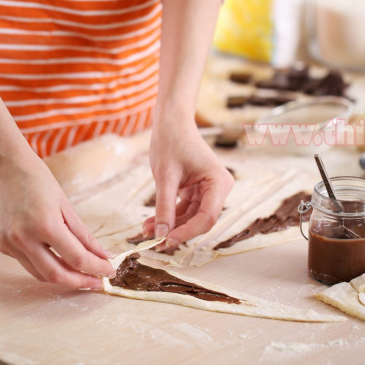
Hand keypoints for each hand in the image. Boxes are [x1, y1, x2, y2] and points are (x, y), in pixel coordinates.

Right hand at [0, 150, 113, 288]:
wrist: (3, 166)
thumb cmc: (36, 179)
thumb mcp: (65, 205)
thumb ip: (83, 235)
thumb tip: (102, 254)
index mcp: (45, 225)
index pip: (76, 258)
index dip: (96, 268)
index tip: (110, 271)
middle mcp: (24, 239)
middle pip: (56, 275)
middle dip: (81, 282)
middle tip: (99, 282)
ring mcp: (10, 244)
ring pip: (40, 274)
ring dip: (64, 278)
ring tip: (84, 275)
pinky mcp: (3, 245)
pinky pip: (28, 263)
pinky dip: (47, 266)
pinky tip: (62, 262)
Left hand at [145, 121, 233, 250]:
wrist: (172, 123)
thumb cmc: (172, 142)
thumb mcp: (165, 177)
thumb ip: (164, 207)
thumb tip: (160, 235)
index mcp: (219, 183)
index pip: (208, 217)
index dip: (187, 232)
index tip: (165, 240)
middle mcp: (218, 188)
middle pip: (201, 220)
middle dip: (177, 230)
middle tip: (153, 241)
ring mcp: (209, 190)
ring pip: (191, 218)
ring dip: (169, 225)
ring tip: (145, 230)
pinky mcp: (198, 191)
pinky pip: (185, 210)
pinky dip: (169, 216)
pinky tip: (151, 223)